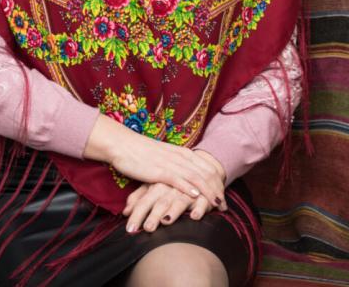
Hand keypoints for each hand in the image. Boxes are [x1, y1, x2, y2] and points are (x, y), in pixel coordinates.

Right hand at [84, 115, 225, 207]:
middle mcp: (180, 156)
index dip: (218, 182)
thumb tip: (188, 179)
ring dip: (208, 191)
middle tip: (225, 205)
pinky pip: (176, 179)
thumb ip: (177, 166)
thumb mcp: (164, 158)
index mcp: (182, 152)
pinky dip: (188, 188)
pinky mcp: (158, 170)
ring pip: (195, 177)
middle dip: (217, 190)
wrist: (123, 144)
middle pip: (205, 173)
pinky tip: (195, 195)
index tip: (224, 195)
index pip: (206, 167)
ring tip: (217, 204)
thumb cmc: (142, 153)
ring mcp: (170, 163)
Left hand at [123, 182, 215, 232]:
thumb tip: (125, 212)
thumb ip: (140, 198)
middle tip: (147, 229)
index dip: (137, 215)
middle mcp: (171, 187)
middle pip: (161, 202)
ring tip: (166, 221)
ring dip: (173, 212)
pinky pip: (202, 201)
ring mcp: (187, 190)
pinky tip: (195, 216)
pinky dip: (199, 208)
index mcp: (157, 185)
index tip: (129, 230)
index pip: (144, 201)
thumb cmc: (171, 180)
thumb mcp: (154, 186)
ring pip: (179, 201)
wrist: (195, 165)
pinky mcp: (203, 194)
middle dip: (153, 216)